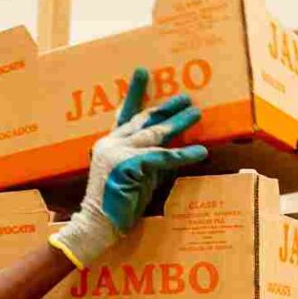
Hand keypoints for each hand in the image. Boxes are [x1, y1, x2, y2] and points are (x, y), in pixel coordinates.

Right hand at [49, 68, 208, 268]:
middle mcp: (111, 144)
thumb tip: (172, 150)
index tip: (143, 72)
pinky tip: (200, 152)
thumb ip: (149, 161)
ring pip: (154, 134)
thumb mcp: (135, 178)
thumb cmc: (116, 207)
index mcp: (109, 145)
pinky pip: (161, 158)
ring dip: (178, 124)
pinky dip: (183, 155)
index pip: (125, 115)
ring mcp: (117, 153)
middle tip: (186, 97)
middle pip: (143, 120)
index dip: (135, 93)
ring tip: (196, 113)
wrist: (97, 226)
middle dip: (166, 107)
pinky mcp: (127, 166)